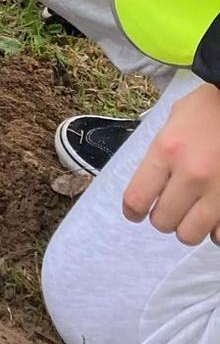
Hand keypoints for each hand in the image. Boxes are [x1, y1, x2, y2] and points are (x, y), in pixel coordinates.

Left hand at [123, 83, 219, 244]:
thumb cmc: (208, 108)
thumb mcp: (173, 122)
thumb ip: (160, 153)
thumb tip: (151, 183)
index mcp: (167, 150)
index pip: (137, 198)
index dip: (133, 211)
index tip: (136, 213)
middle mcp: (191, 174)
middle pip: (162, 221)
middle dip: (163, 217)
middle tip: (170, 206)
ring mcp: (218, 191)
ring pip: (190, 234)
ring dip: (188, 226)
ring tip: (192, 212)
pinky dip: (215, 230)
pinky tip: (214, 216)